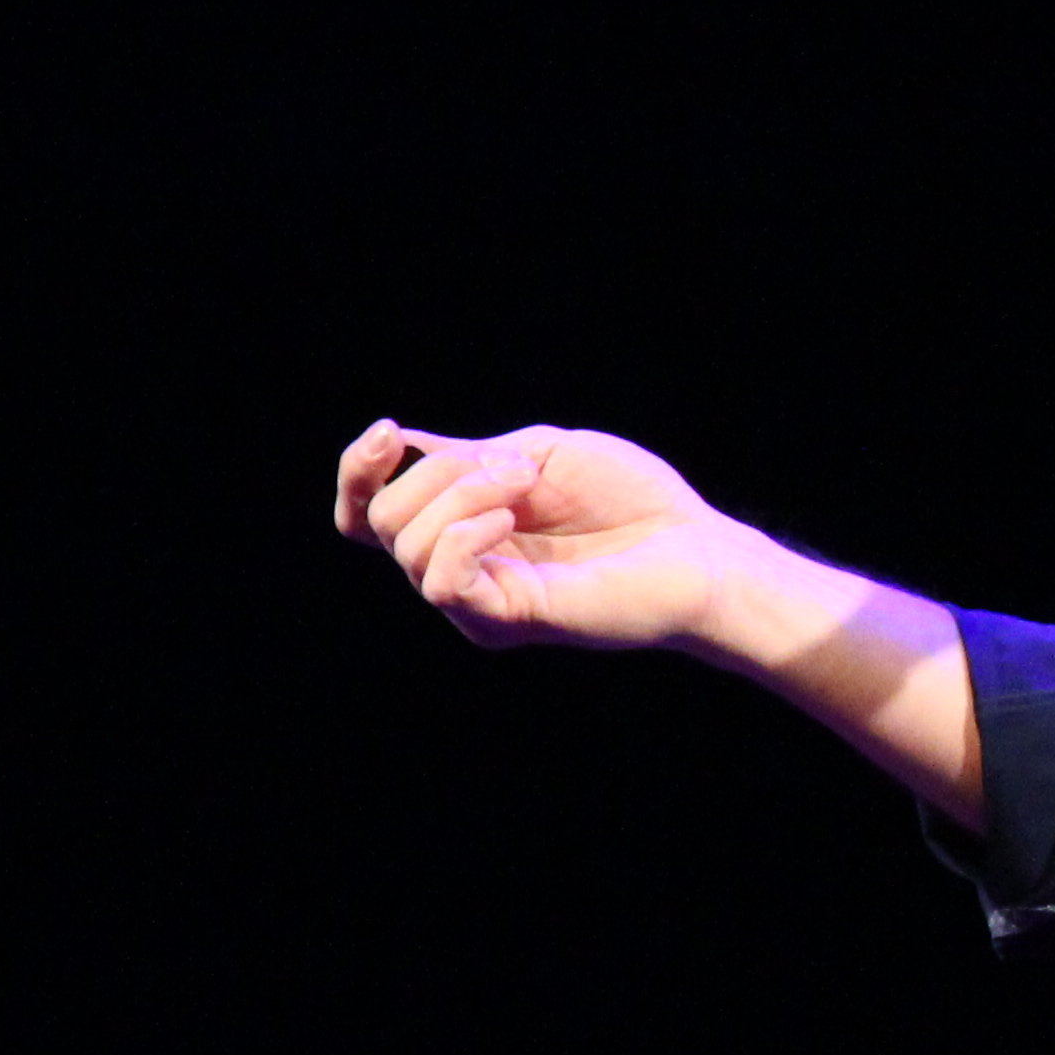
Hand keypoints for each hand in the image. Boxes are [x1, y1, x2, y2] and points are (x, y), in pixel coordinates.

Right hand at [333, 417, 743, 652]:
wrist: (697, 545)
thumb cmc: (633, 499)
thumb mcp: (540, 452)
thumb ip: (469, 455)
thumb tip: (401, 447)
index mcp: (463, 528)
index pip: (367, 516)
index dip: (356, 474)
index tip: (388, 432)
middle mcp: (462, 569)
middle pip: (385, 520)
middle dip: (440, 470)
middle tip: (518, 462)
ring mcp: (481, 600)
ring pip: (408, 545)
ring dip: (461, 491)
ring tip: (527, 481)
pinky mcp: (508, 621)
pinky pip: (443, 582)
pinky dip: (462, 535)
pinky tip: (509, 518)